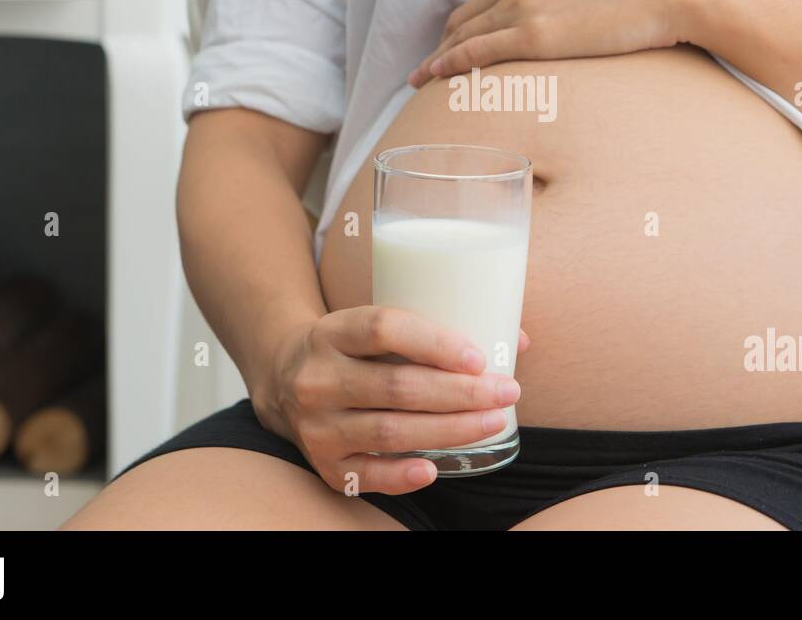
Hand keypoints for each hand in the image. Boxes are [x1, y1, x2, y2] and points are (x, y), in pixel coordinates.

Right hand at [251, 307, 528, 494]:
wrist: (283, 378)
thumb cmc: (353, 348)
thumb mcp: (375, 324)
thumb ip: (437, 328)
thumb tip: (518, 339)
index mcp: (334, 332)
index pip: (384, 328)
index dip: (435, 342)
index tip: (479, 357)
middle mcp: (318, 377)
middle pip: (397, 385)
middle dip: (460, 392)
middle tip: (506, 392)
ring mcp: (317, 424)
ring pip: (390, 431)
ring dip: (449, 430)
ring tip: (492, 422)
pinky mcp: (322, 463)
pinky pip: (366, 475)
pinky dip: (402, 476)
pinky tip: (436, 469)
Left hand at [408, 0, 727, 86]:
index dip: (467, 17)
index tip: (455, 36)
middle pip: (465, 14)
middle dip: (445, 40)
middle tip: (430, 65)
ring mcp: (521, 4)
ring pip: (463, 35)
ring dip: (439, 57)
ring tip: (421, 79)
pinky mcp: (532, 35)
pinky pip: (475, 53)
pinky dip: (448, 65)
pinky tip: (433, 77)